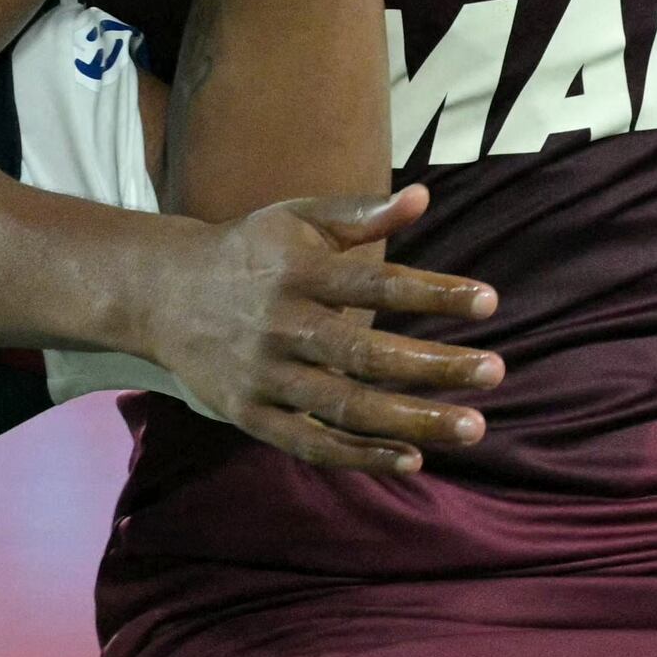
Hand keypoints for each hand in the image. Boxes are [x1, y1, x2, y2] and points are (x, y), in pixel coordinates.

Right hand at [119, 186, 502, 474]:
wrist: (160, 293)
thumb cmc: (247, 251)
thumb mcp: (296, 218)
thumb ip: (359, 213)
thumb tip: (423, 198)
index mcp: (296, 272)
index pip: (375, 282)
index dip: (432, 293)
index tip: (489, 302)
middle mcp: (280, 326)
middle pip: (366, 354)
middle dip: (434, 366)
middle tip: (496, 371)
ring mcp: (263, 376)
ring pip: (344, 406)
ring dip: (412, 420)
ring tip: (473, 426)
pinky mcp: (249, 414)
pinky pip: (309, 444)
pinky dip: (359, 455)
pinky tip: (411, 458)